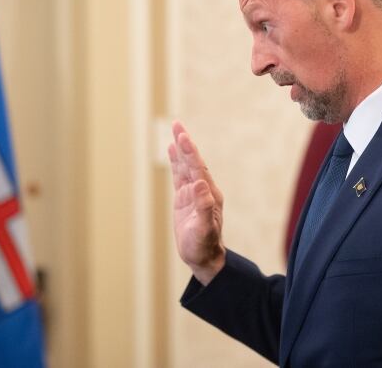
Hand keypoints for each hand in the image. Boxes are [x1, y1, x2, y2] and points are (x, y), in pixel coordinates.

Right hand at [168, 121, 225, 284]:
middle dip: (185, 144)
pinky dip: (176, 162)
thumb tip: (199, 184)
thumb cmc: (204, 246)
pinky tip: (172, 150)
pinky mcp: (184, 198)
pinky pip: (180, 175)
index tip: (183, 137)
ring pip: (186, 166)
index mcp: (208, 195)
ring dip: (181, 149)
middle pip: (193, 162)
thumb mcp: (203, 229)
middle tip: (177, 125)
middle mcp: (202, 190)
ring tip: (175, 130)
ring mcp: (193, 193)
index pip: (198, 169)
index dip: (190, 153)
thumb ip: (203, 207)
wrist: (204, 257)